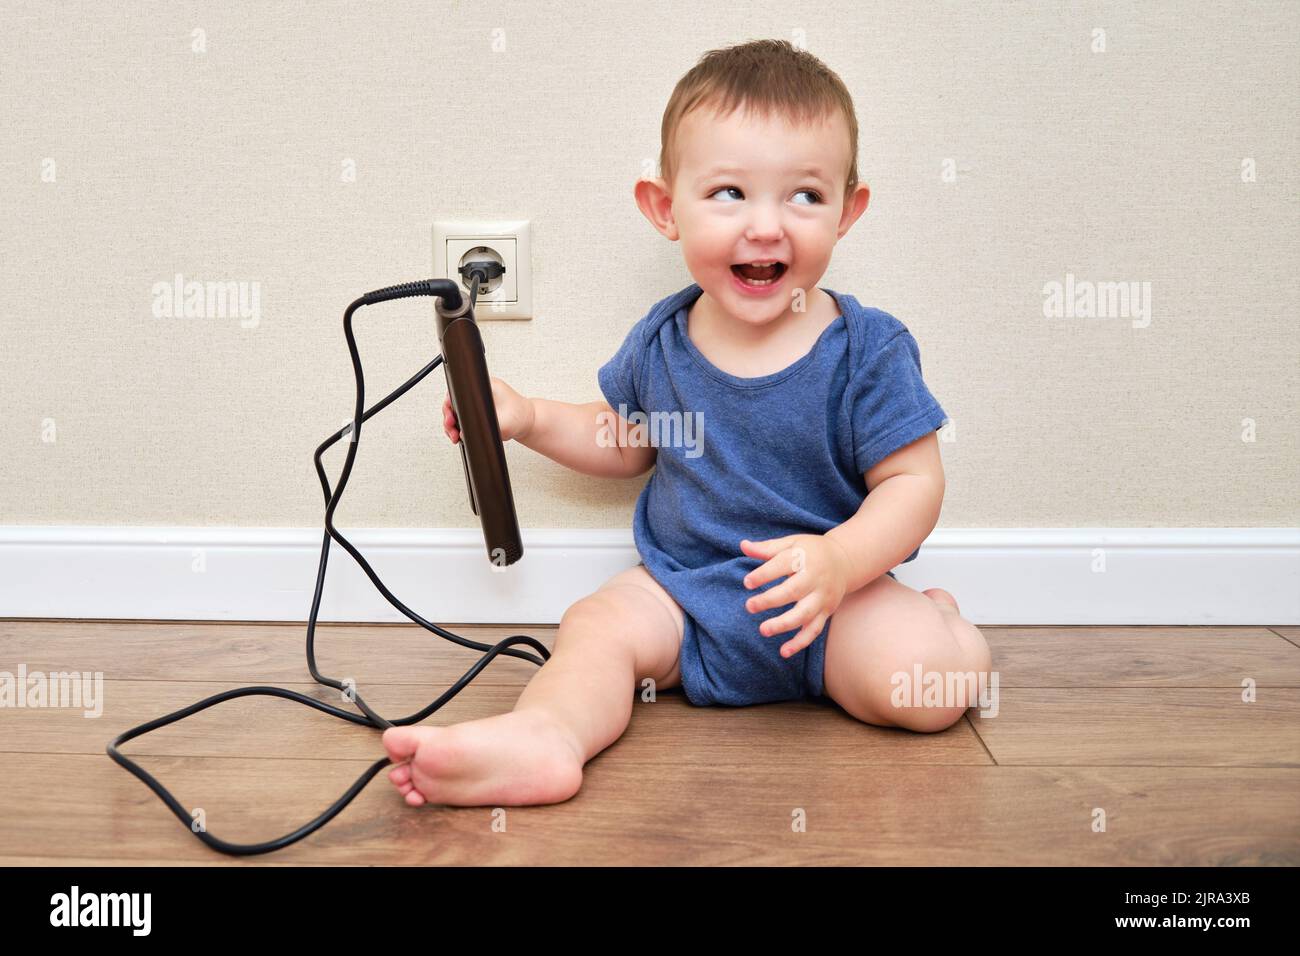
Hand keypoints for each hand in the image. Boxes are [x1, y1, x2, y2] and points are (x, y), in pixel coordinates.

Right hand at [443, 376, 534, 443]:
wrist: (529, 422)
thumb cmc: (520, 417)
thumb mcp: (504, 423)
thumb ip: (484, 428)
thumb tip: (464, 433)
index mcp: (486, 386)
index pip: (458, 390)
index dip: (450, 405)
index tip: (450, 417)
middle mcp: (480, 391)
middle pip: (454, 401)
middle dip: (449, 417)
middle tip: (452, 430)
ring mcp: (479, 401)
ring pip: (457, 411)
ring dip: (452, 424)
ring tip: (455, 436)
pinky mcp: (479, 410)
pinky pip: (463, 417)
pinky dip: (459, 426)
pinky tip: (459, 434)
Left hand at [740, 533, 853, 658]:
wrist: (845, 561)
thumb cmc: (811, 551)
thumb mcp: (791, 544)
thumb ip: (767, 548)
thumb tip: (743, 546)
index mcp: (805, 558)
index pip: (783, 565)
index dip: (764, 574)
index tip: (747, 583)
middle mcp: (816, 578)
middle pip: (793, 591)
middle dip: (770, 600)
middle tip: (749, 606)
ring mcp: (822, 597)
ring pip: (804, 614)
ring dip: (784, 624)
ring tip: (763, 630)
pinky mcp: (826, 612)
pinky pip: (814, 630)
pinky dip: (800, 642)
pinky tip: (783, 651)